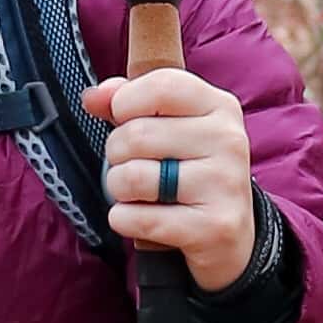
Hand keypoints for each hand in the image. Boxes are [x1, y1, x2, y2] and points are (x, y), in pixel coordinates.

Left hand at [87, 58, 259, 293]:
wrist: (228, 236)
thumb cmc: (190, 171)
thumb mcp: (168, 125)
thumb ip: (128, 101)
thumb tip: (93, 97)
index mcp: (220, 106)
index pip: (161, 86)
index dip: (126, 102)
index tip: (125, 118)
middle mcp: (228, 140)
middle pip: (136, 134)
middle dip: (116, 154)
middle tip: (134, 165)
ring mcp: (223, 183)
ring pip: (131, 177)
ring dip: (118, 189)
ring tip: (139, 193)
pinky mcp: (213, 226)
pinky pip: (136, 218)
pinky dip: (125, 220)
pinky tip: (145, 218)